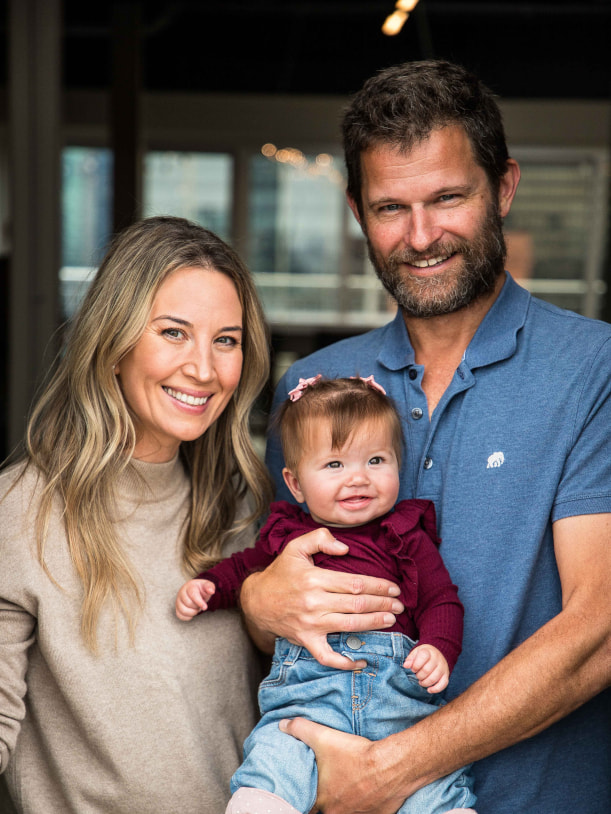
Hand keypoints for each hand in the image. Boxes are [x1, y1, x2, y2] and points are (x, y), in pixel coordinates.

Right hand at [175, 578, 215, 620]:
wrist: (196, 591)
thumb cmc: (202, 589)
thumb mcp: (207, 585)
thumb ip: (210, 587)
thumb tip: (211, 591)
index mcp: (190, 586)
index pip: (193, 594)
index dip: (199, 602)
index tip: (205, 607)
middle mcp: (181, 592)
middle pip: (188, 603)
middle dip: (197, 606)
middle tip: (200, 604)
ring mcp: (178, 600)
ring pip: (183, 610)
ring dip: (192, 612)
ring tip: (196, 608)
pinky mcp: (177, 608)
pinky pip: (180, 615)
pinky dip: (187, 617)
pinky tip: (192, 613)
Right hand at [239, 528, 403, 670]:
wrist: (257, 600)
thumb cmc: (280, 573)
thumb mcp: (295, 547)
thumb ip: (320, 539)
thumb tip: (345, 548)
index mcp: (314, 579)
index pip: (354, 583)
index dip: (378, 586)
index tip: (393, 587)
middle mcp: (314, 603)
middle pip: (357, 605)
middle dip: (382, 604)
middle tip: (399, 604)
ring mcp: (311, 625)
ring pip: (350, 626)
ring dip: (374, 624)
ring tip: (392, 619)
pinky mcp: (306, 641)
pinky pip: (328, 657)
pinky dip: (345, 663)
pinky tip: (362, 662)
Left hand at [279, 718, 406, 813]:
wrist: (390, 765)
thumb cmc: (356, 755)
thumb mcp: (323, 737)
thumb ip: (300, 729)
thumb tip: (283, 725)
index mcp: (323, 802)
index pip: (307, 808)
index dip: (305, 800)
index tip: (306, 793)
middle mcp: (339, 813)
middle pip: (327, 811)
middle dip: (325, 801)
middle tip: (327, 787)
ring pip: (347, 811)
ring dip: (345, 802)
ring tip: (348, 787)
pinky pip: (367, 812)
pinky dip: (364, 804)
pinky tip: (366, 792)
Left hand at [403, 644, 448, 692]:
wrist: (438, 653)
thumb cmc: (424, 654)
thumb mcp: (416, 652)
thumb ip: (410, 659)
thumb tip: (405, 666)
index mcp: (428, 651)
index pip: (423, 657)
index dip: (416, 665)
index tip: (413, 669)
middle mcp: (437, 659)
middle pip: (427, 670)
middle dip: (419, 676)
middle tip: (417, 675)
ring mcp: (443, 667)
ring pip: (434, 678)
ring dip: (425, 683)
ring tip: (421, 682)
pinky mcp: (446, 675)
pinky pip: (443, 684)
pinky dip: (435, 689)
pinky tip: (429, 690)